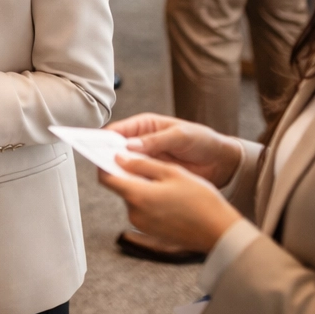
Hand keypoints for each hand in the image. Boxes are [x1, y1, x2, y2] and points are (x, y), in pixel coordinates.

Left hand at [98, 154, 243, 253]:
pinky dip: (149, 200)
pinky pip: (143, 210)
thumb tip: (119, 158)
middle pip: (121, 187)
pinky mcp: (151, 232)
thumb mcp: (172, 172)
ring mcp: (142, 225)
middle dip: (129, 174)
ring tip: (165, 180)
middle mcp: (135, 213)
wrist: (220, 231)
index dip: (104, 164)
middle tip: (147, 162)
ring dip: (141, 187)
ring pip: (133, 198)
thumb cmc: (200, 200)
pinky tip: (169, 196)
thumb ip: (142, 164)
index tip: (110, 153)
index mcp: (137, 196)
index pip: (107, 178)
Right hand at [106, 112, 242, 186]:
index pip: (118, 130)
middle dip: (106, 155)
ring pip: (125, 165)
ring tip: (111, 177)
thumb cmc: (202, 141)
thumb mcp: (181, 136)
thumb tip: (130, 145)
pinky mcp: (153, 175)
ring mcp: (147, 160)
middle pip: (117, 149)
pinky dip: (131, 182)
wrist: (221, 163)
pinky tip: (128, 187)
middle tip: (99, 165)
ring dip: (118, 170)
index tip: (93, 146)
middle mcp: (141, 142)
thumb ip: (156, 140)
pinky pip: (137, 178)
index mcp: (145, 126)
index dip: (104, 137)